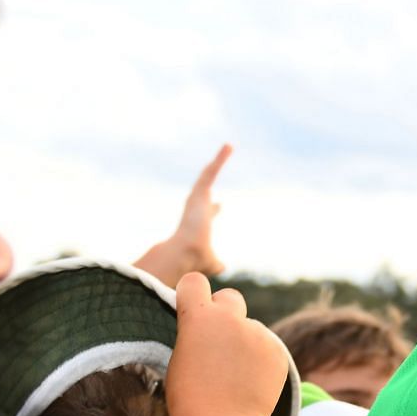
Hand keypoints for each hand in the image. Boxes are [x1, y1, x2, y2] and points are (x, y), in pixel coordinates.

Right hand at [136, 144, 232, 285]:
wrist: (186, 254)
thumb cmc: (196, 261)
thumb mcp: (211, 263)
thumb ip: (216, 264)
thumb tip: (222, 268)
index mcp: (200, 225)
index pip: (207, 214)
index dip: (213, 210)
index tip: (218, 205)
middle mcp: (196, 209)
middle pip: (205, 190)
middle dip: (210, 178)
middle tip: (217, 165)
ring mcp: (197, 199)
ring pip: (208, 175)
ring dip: (219, 161)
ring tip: (229, 148)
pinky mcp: (199, 192)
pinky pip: (212, 171)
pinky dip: (221, 159)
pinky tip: (229, 147)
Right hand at [165, 272, 290, 415]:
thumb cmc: (191, 400)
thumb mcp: (180, 357)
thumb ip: (194, 332)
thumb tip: (204, 322)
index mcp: (198, 318)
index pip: (195, 282)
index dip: (193, 294)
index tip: (193, 308)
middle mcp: (230, 319)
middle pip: (230, 297)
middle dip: (224, 312)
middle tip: (219, 341)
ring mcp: (258, 334)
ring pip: (250, 326)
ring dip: (244, 340)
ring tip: (236, 374)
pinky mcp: (277, 350)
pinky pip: (266, 345)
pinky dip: (261, 357)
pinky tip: (252, 381)